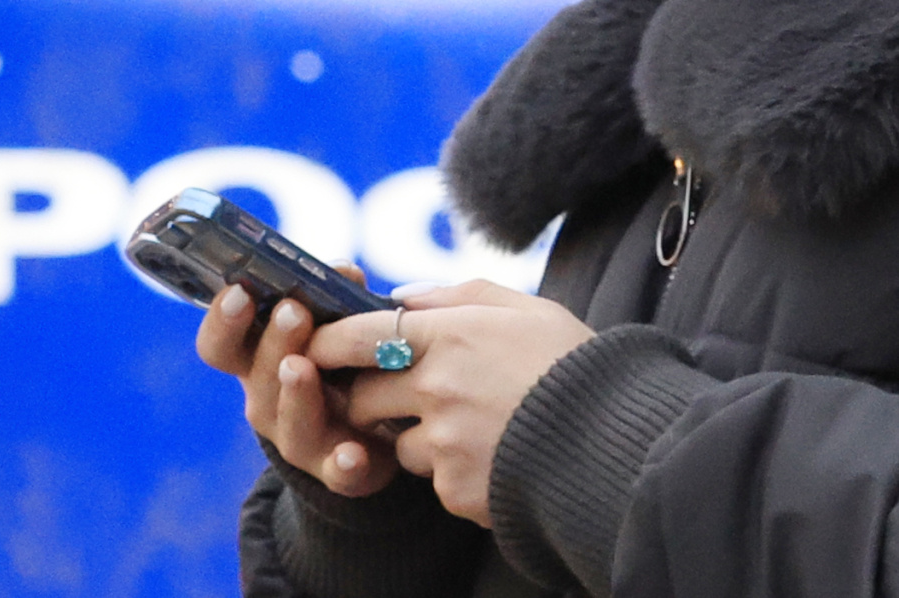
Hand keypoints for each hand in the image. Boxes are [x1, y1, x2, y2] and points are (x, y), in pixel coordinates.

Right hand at [195, 264, 398, 497]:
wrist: (375, 438)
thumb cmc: (345, 367)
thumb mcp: (338, 331)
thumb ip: (338, 300)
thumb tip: (343, 270)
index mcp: (259, 363)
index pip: (221, 346)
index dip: (223, 321)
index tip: (239, 290)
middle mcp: (269, 403)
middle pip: (257, 378)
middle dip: (274, 342)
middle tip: (292, 310)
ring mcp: (301, 442)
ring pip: (290, 425)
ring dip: (296, 395)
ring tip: (302, 368)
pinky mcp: (339, 472)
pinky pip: (337, 474)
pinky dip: (343, 464)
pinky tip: (353, 453)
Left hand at [307, 280, 594, 526]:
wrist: (622, 440)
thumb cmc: (575, 365)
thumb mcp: (525, 308)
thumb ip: (457, 295)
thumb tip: (401, 295)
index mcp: (449, 336)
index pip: (357, 335)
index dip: (327, 341)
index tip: (316, 345)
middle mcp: (437, 389)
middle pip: (363, 398)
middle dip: (371, 398)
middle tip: (405, 393)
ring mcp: (445, 445)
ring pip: (401, 445)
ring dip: (420, 438)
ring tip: (477, 426)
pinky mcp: (458, 491)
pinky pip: (435, 481)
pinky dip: (453, 472)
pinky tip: (496, 455)